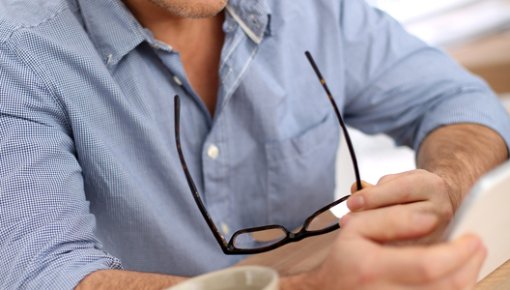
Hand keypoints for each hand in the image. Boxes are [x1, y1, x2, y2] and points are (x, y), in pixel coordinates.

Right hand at [285, 207, 485, 289]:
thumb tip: (427, 217)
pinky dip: (453, 287)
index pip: (427, 265)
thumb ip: (391, 219)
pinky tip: (454, 274)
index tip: (471, 238)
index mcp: (371, 268)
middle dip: (470, 265)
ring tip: (469, 257)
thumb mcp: (356, 227)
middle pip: (446, 286)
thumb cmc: (345, 259)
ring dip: (466, 277)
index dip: (457, 252)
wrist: (331, 289)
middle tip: (477, 246)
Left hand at [346, 169, 454, 242]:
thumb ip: (374, 187)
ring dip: (375, 235)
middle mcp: (441, 209)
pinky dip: (385, 248)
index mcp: (431, 186)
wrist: (441, 205)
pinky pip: (406, 251)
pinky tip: (369, 246)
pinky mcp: (434, 250)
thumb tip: (356, 189)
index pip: (401, 189)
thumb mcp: (396, 181)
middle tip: (346, 221)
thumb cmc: (412, 192)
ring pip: (404, 235)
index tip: (352, 203)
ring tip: (354, 233)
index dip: (373, 196)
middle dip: (370, 217)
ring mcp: (441, 232)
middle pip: (402, 213)